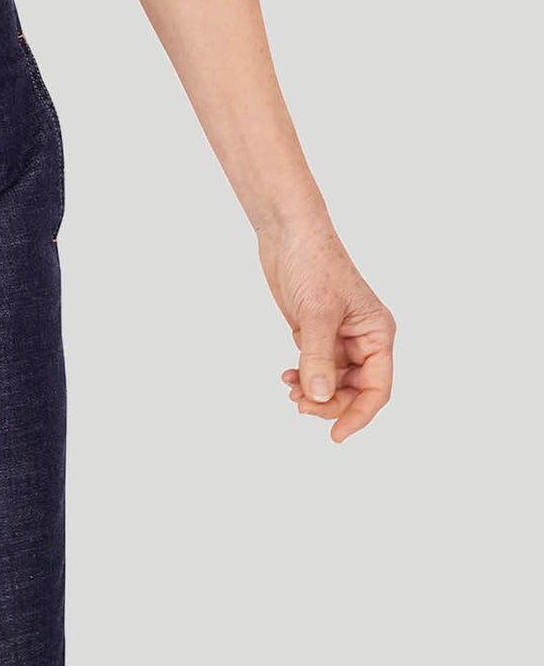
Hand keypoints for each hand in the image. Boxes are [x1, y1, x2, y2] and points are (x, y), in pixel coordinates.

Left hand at [256, 217, 394, 442]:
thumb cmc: (313, 261)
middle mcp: (363, 338)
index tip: (336, 434)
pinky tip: (288, 377)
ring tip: (291, 391)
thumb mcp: (317, 313)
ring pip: (334, 381)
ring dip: (315, 392)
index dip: (359, 414)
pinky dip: (304, 377)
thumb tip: (321, 398)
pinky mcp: (317, 332)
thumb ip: (319, 358)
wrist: (287, 231)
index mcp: (377, 333)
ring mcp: (339, 336)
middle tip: (301, 406)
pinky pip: (317, 367)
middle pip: (354, 389)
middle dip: (330, 403)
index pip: (377, 387)